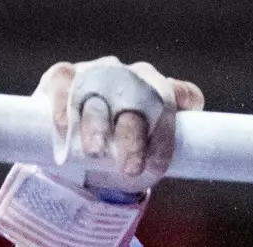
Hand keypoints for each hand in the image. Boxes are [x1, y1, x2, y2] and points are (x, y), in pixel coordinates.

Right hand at [34, 58, 204, 193]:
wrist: (83, 153)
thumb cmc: (125, 151)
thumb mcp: (151, 156)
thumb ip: (171, 151)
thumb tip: (189, 152)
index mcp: (159, 90)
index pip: (173, 99)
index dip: (166, 131)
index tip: (158, 164)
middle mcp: (130, 76)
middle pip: (136, 100)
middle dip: (132, 136)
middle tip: (130, 168)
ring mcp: (97, 73)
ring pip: (99, 94)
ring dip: (97, 124)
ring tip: (96, 152)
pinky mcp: (64, 77)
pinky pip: (64, 82)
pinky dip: (63, 103)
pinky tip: (64, 125)